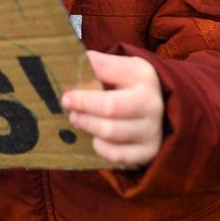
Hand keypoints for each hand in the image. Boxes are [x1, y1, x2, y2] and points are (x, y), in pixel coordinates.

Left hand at [61, 51, 163, 167]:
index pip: (107, 82)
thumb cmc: (126, 84)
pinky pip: (117, 155)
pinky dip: (101, 147)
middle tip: (67, 105)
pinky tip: (95, 138)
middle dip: (83, 107)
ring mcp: (152, 129)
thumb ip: (97, 65)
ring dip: (87, 125)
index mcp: (143, 76)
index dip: (84, 86)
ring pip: (110, 132)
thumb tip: (69, 65)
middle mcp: (152, 103)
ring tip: (77, 119)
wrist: (152, 105)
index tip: (66, 93)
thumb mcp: (117, 66)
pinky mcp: (148, 151)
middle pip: (109, 108)